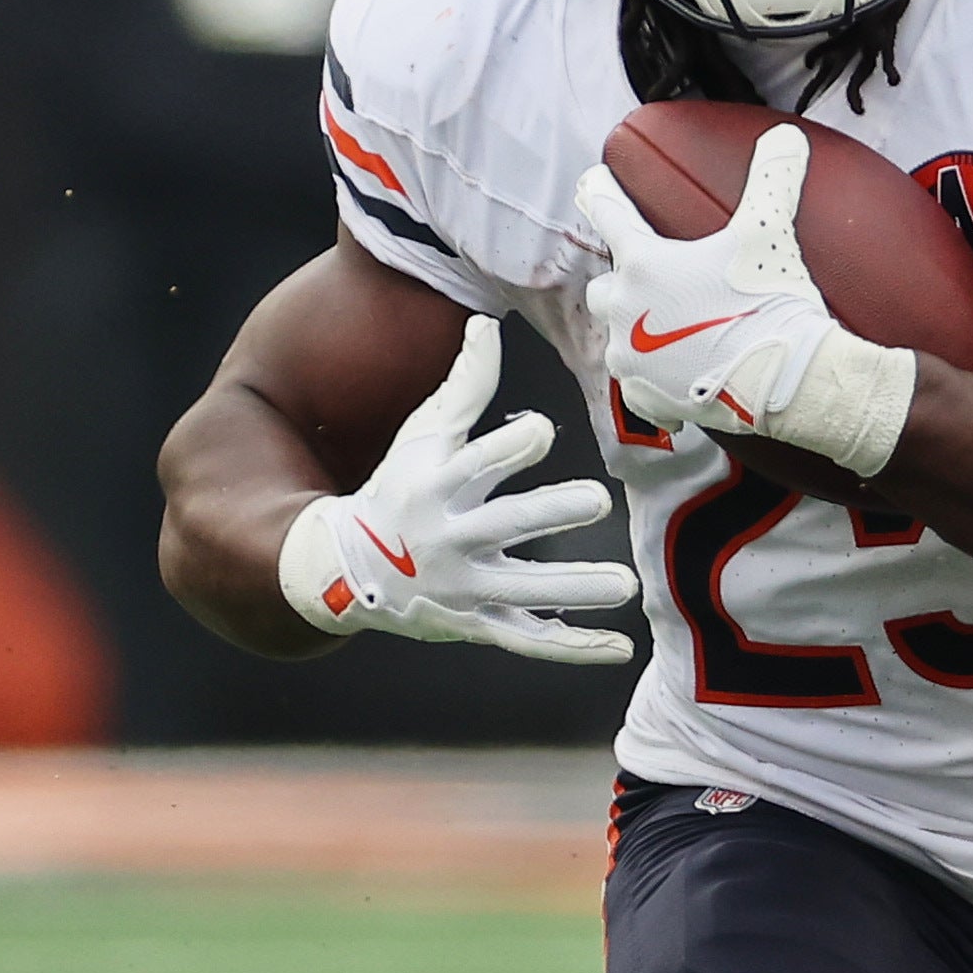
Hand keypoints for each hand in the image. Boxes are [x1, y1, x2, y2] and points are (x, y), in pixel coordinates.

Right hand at [274, 312, 637, 664]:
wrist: (347, 571)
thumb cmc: (400, 488)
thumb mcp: (423, 437)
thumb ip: (463, 386)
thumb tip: (485, 324)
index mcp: (437, 486)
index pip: (478, 463)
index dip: (511, 445)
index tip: (543, 431)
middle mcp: (449, 538)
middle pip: (506, 524)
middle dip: (551, 512)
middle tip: (597, 500)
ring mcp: (463, 587)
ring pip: (525, 591)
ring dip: (575, 589)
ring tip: (624, 586)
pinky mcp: (475, 625)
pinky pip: (529, 640)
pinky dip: (574, 648)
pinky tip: (620, 648)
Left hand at [571, 126, 909, 477]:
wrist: (786, 379)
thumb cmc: (771, 304)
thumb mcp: (771, 231)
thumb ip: (773, 178)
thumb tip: (786, 138)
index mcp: (645, 263)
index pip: (609, 214)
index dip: (600, 192)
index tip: (593, 183)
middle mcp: (626, 309)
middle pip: (606, 285)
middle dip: (624, 279)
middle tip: (655, 279)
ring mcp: (632, 358)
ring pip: (616, 337)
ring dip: (636, 330)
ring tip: (671, 330)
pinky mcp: (647, 397)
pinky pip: (636, 384)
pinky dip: (653, 378)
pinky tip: (678, 373)